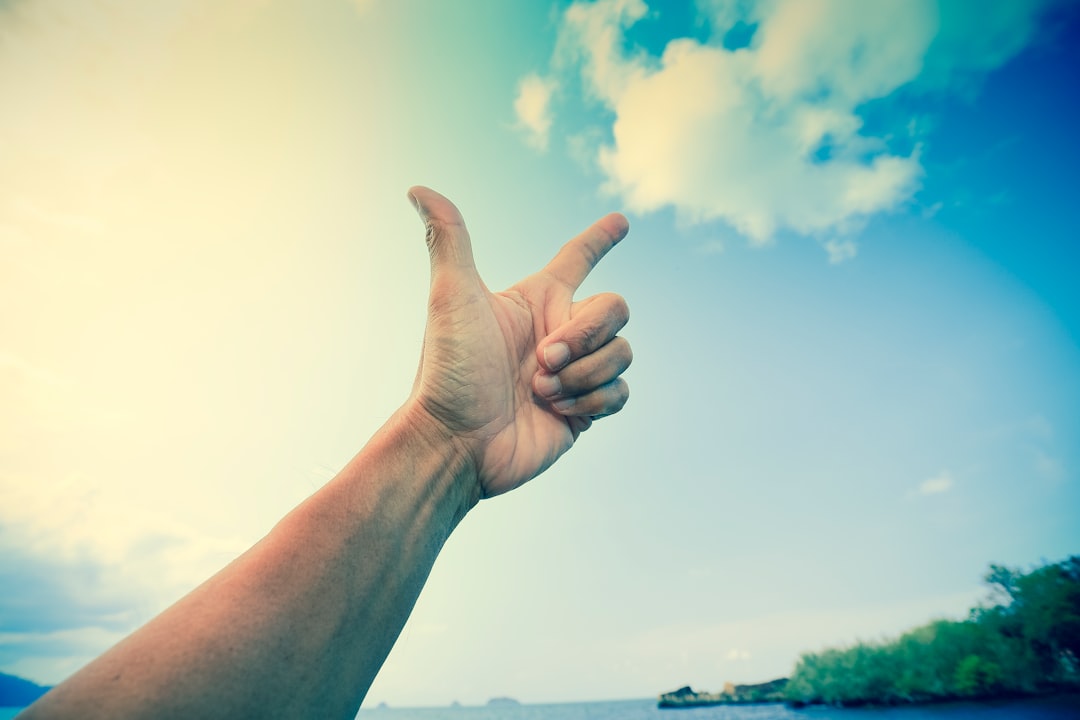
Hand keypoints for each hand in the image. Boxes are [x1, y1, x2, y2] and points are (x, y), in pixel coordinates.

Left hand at [405, 187, 631, 497]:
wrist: (457, 442)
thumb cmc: (449, 369)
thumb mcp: (451, 296)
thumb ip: (449, 238)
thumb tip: (418, 188)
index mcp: (535, 301)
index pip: (578, 259)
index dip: (600, 239)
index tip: (621, 221)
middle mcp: (559, 333)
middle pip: (616, 308)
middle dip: (584, 335)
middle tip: (540, 360)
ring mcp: (575, 372)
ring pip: (622, 352)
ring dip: (582, 374)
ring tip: (538, 390)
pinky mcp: (585, 410)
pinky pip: (621, 392)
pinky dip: (592, 400)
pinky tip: (555, 411)